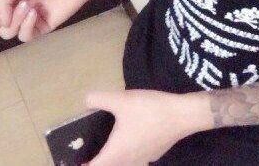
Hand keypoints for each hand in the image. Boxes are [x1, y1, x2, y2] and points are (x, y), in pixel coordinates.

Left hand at [82, 89, 198, 165]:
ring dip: (115, 159)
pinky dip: (129, 154)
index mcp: (116, 154)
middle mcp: (128, 162)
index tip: (75, 161)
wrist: (182, 115)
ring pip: (124, 164)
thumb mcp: (121, 100)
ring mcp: (143, 160)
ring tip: (109, 145)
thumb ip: (98, 99)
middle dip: (98, 162)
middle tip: (90, 151)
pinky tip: (132, 136)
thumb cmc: (149, 110)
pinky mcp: (154, 154)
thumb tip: (86, 101)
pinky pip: (136, 159)